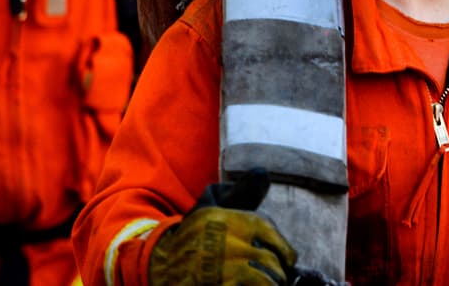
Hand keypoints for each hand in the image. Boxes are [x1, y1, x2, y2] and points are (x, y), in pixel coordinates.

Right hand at [149, 169, 297, 284]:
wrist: (159, 263)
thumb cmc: (195, 234)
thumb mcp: (213, 208)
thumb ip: (241, 194)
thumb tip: (264, 173)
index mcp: (223, 218)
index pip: (265, 228)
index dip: (284, 247)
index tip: (289, 260)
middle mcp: (221, 241)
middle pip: (267, 259)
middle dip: (278, 272)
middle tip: (279, 278)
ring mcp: (217, 268)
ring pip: (261, 279)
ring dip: (269, 283)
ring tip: (269, 285)